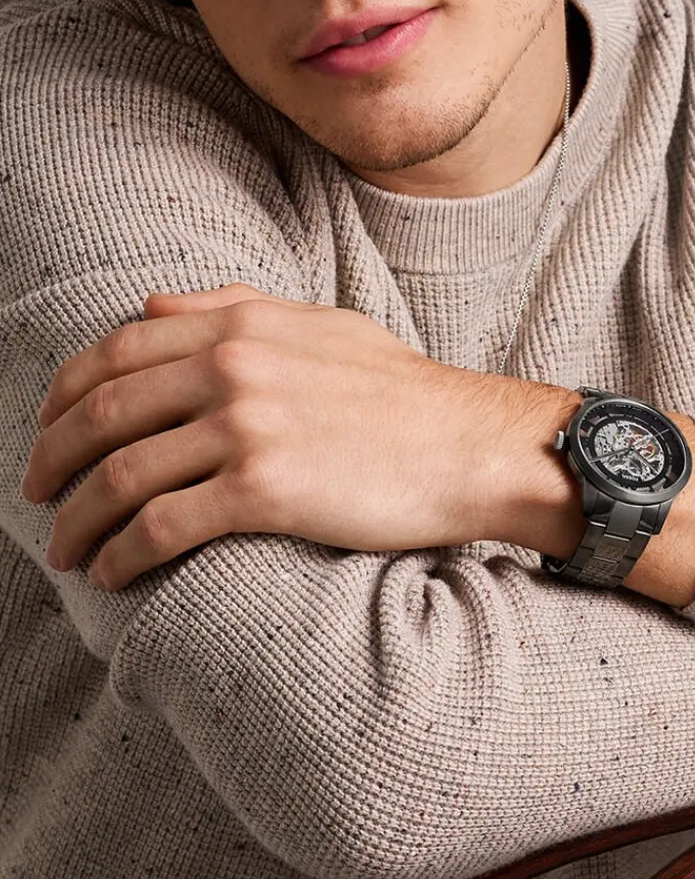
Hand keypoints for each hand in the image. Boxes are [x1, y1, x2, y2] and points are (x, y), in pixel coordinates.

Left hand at [20, 282, 515, 590]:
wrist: (469, 445)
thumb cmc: (404, 393)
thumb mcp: (325, 325)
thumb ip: (235, 307)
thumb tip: (151, 304)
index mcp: (241, 328)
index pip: (117, 353)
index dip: (64, 396)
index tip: (48, 431)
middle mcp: (233, 371)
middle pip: (103, 414)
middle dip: (53, 460)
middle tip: (37, 495)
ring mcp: (247, 429)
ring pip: (122, 476)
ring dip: (79, 521)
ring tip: (66, 552)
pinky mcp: (265, 492)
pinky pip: (162, 526)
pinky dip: (121, 554)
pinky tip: (111, 574)